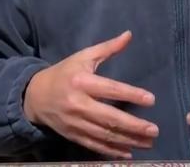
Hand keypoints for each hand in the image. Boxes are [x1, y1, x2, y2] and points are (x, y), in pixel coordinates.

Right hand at [23, 30, 158, 158]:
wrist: (35, 96)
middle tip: (153, 130)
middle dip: (133, 125)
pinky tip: (128, 153)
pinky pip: (94, 146)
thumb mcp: (84, 56)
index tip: (151, 100)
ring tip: (148, 142)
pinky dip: (111, 151)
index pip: (110, 89)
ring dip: (128, 140)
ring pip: (104, 135)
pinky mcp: (73, 136)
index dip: (131, 94)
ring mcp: (75, 123)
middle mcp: (78, 104)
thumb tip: (129, 35)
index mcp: (82, 82)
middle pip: (109, 117)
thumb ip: (108, 48)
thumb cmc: (65, 72)